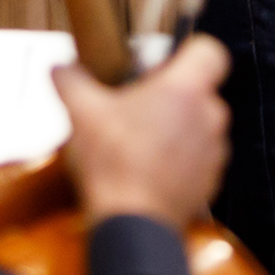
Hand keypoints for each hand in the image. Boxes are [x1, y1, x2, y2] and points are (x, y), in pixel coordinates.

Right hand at [56, 34, 229, 227]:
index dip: (186, 52)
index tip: (158, 67)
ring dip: (175, 128)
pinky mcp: (211, 180)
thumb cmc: (113, 164)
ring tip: (138, 142)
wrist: (133, 223)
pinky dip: (179, 159)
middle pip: (199, 89)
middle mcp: (210, 115)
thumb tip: (59, 67)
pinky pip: (198, 157)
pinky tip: (147, 169)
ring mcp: (214, 150)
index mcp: (186, 89)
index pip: (210, 50)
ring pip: (199, 124)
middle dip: (171, 95)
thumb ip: (71, 81)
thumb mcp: (82, 114)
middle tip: (136, 107)